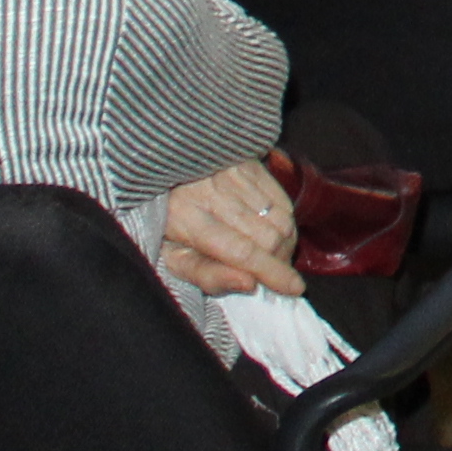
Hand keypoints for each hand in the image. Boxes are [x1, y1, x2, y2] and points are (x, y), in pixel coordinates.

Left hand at [158, 161, 301, 298]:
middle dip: (278, 262)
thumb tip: (249, 284)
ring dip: (284, 243)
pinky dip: (285, 221)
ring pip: (281, 217)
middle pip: (268, 236)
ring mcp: (235, 173)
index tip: (293, 288)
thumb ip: (206, 275)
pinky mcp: (250, 162)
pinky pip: (282, 198)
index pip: (241, 251)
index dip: (271, 272)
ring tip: (272, 255)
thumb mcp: (172, 257)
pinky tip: (272, 231)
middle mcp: (214, 191)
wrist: (158, 172)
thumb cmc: (165, 223)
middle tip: (273, 274)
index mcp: (187, 219)